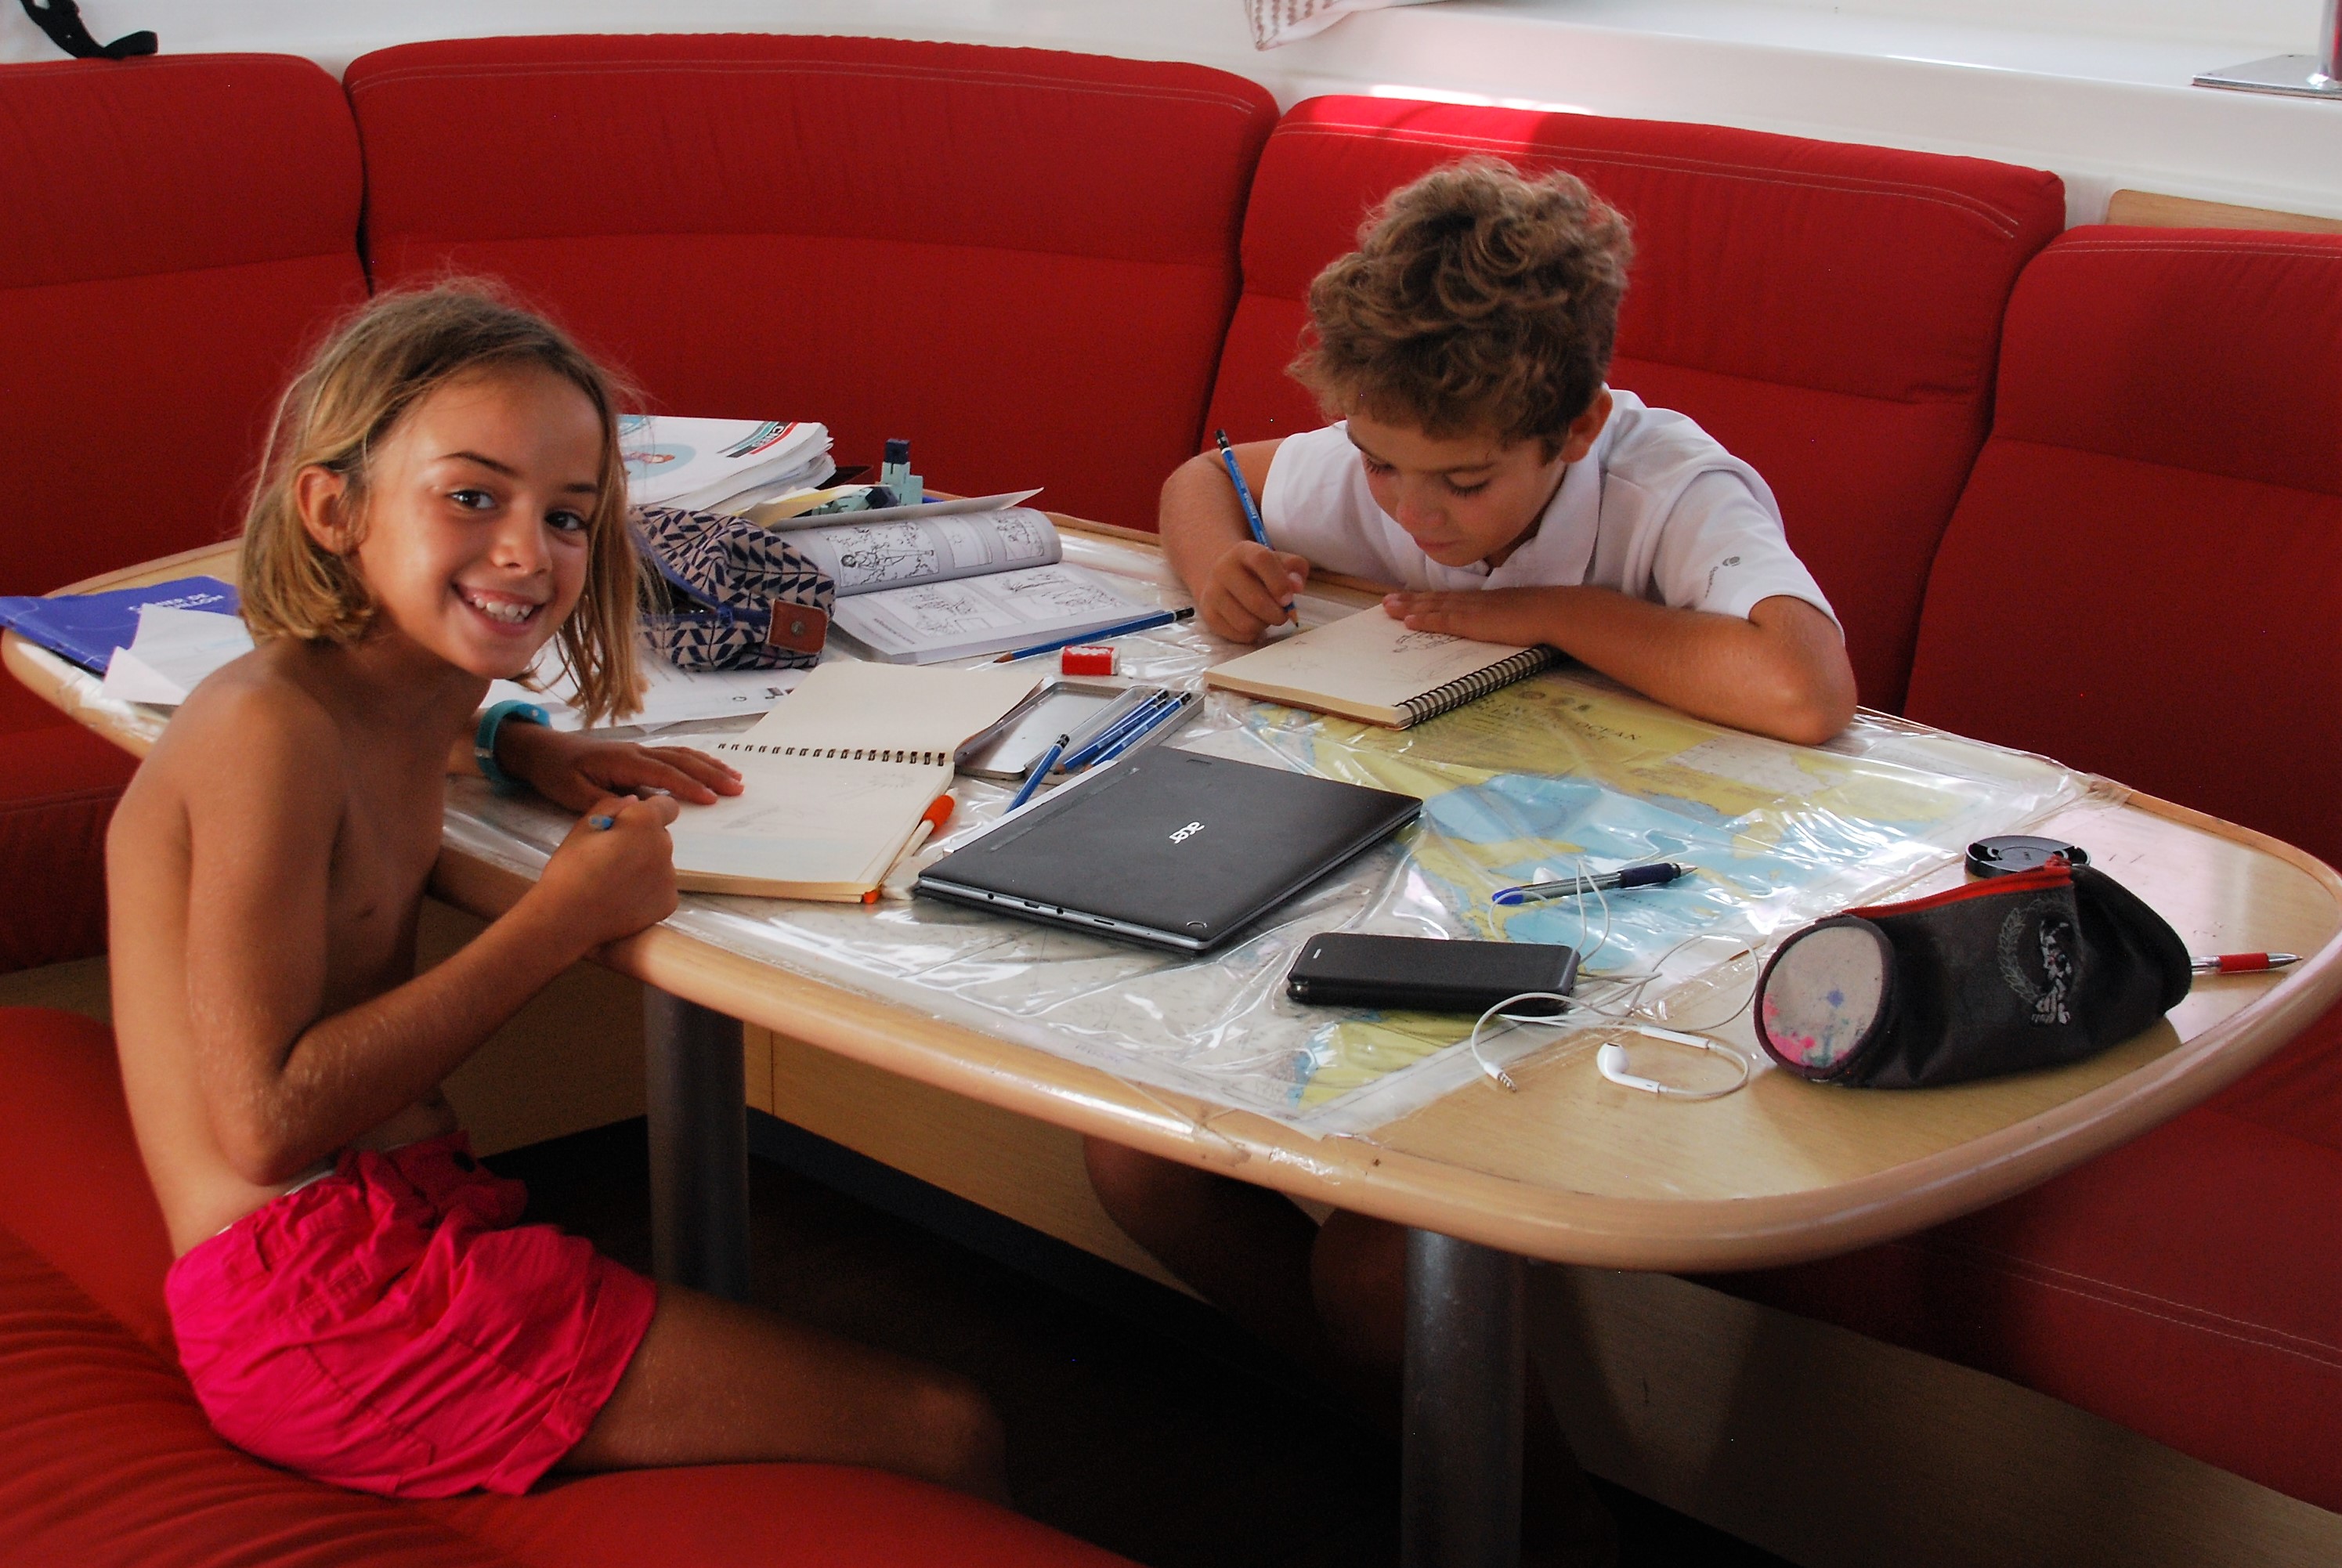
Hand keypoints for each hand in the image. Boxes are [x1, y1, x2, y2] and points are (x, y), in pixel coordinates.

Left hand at [498, 723, 742, 811]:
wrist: (541, 750)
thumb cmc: (556, 773)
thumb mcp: (573, 794)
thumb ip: (607, 802)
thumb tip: (639, 807)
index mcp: (623, 761)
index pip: (664, 774)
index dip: (689, 787)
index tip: (712, 799)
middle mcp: (636, 752)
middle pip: (681, 761)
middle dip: (711, 774)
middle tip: (738, 788)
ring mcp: (638, 750)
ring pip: (682, 754)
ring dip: (709, 765)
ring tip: (734, 777)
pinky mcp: (637, 754)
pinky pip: (673, 754)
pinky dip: (695, 760)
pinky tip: (708, 767)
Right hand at [530, 794, 681, 953]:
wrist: (568, 919)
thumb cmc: (571, 869)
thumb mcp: (582, 828)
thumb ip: (610, 807)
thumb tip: (633, 801)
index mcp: (645, 822)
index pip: (667, 806)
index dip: (650, 811)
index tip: (632, 824)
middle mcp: (665, 846)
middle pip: (660, 837)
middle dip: (642, 841)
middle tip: (612, 858)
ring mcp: (670, 877)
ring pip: (660, 864)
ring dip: (644, 867)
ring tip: (614, 883)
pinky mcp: (669, 902)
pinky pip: (661, 889)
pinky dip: (647, 892)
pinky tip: (623, 900)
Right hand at [1200, 542, 1309, 641]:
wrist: (1223, 576)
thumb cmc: (1258, 571)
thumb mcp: (1279, 561)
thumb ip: (1295, 568)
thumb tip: (1296, 587)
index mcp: (1243, 551)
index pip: (1261, 560)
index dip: (1279, 582)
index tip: (1289, 599)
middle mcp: (1223, 570)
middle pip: (1255, 601)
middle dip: (1277, 614)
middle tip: (1283, 614)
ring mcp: (1213, 593)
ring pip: (1246, 623)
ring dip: (1264, 625)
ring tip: (1266, 617)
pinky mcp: (1209, 615)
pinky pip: (1238, 635)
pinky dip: (1252, 633)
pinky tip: (1253, 621)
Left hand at [1381, 587, 1558, 646]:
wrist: (1548, 610)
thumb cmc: (1536, 613)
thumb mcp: (1511, 611)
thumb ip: (1497, 615)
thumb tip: (1492, 622)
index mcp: (1479, 599)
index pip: (1446, 598)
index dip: (1424, 598)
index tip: (1405, 597)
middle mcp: (1470, 601)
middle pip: (1433, 600)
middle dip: (1408, 601)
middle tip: (1385, 602)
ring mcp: (1470, 610)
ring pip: (1433, 608)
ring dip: (1409, 608)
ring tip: (1388, 608)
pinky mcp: (1473, 622)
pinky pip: (1443, 621)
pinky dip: (1425, 620)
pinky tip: (1409, 622)